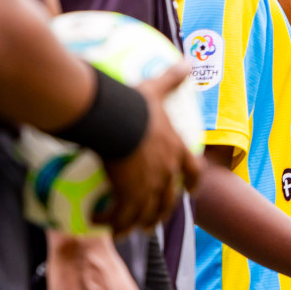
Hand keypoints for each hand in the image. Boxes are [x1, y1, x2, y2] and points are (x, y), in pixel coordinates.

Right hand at [100, 62, 200, 233]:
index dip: (193, 182)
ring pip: (145, 215)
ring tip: (123, 231)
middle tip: (152, 220)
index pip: (192, 171)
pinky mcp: (127, 195)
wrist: (117, 119)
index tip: (192, 191)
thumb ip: (172, 77)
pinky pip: (120, 216)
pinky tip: (97, 222)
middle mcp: (166, 173)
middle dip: (161, 213)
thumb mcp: (156, 89)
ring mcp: (148, 187)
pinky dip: (110, 222)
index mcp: (175, 150)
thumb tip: (187, 59)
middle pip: (169, 201)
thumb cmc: (135, 103)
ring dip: (136, 225)